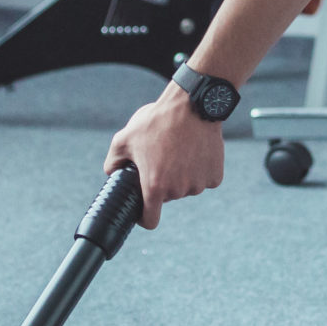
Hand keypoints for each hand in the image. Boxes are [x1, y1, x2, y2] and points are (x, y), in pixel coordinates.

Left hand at [104, 83, 224, 228]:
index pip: (150, 220)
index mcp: (155, 186)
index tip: (144, 208)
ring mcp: (198, 184)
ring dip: (182, 175)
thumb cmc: (157, 121)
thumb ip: (113, 161)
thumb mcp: (124, 138)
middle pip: (168, 197)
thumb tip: (111, 173)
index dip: (144, 216)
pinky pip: (204, 179)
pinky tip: (195, 150)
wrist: (193, 105)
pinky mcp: (215, 176)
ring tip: (179, 149)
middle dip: (163, 182)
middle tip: (161, 157)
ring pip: (187, 187)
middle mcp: (178, 190)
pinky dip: (200, 169)